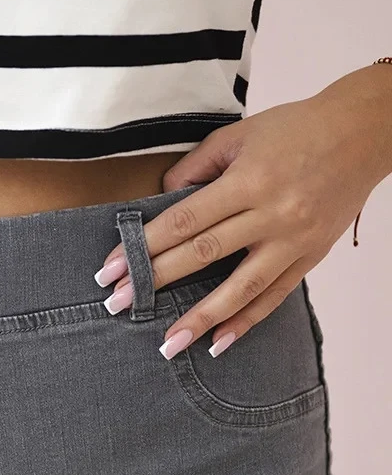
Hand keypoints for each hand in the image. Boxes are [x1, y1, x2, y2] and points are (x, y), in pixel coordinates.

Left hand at [94, 65, 391, 358]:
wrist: (364, 132)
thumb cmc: (295, 129)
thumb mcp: (240, 135)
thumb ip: (196, 166)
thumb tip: (161, 201)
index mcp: (248, 180)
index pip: (184, 220)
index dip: (144, 246)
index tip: (111, 270)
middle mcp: (271, 213)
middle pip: (203, 254)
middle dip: (156, 282)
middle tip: (119, 306)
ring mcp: (292, 239)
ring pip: (240, 287)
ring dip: (200, 319)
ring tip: (168, 345)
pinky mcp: (310, 257)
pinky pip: (273, 296)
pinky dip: (245, 322)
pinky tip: (219, 342)